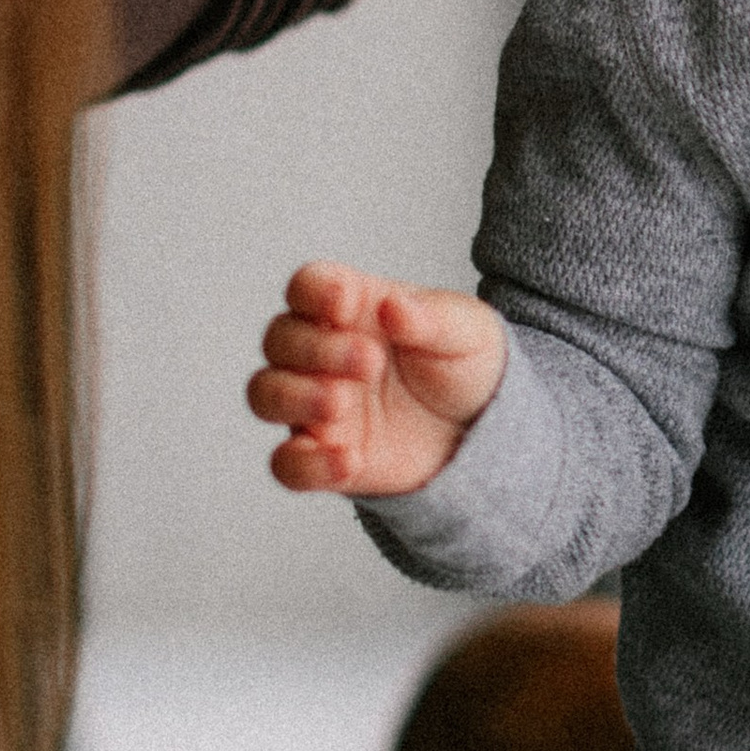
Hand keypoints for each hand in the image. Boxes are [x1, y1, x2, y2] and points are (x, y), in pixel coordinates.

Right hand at [247, 259, 507, 494]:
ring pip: (265, 395)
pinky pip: (287, 464)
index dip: (315, 291)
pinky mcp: (323, 454)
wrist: (483, 429)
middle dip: (316, 348)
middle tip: (371, 362)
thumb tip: (392, 307)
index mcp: (351, 306)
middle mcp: (321, 352)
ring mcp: (316, 404)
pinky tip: (348, 461)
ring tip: (342, 403)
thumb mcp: (467, 331)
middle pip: (279, 339)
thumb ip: (430, 317)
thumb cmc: (463, 364)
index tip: (346, 301)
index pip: (308, 286)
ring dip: (295, 397)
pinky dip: (307, 464)